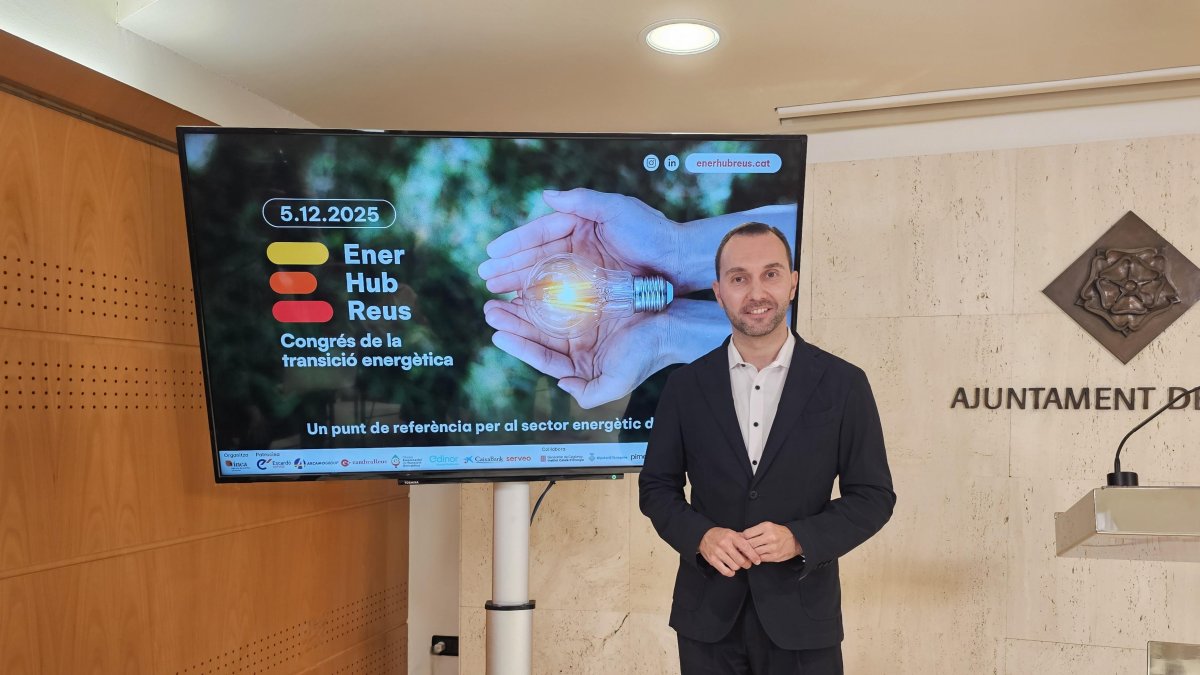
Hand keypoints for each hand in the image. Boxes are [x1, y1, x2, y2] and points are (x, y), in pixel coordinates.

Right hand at [477, 188, 679, 293]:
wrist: (679, 261)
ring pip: (544, 278)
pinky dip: (540, 300)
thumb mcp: (617, 208)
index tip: (491, 251)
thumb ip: (582, 200)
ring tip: (495, 292)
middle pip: (537, 257)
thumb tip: (546, 195)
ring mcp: (587, 271)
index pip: (540, 233)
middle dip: (509, 267)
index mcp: (582, 225)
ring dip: (519, 284)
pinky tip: (523, 306)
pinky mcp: (595, 292)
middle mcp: (580, 248)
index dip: (515, 242)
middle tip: (484, 277)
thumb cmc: (652, 232)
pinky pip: (561, 296)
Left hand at [483, 298, 665, 408]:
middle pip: (537, 333)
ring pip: (543, 314)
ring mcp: (581, 320)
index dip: (518, 346)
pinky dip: (541, 291)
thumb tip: (562, 384)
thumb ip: (588, 394)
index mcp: (579, 363)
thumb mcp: (615, 383)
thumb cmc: (645, 356)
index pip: (542, 357)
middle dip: (511, 322)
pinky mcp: (589, 299)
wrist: (670, 326)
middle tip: (489, 310)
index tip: (497, 335)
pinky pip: (559, 294)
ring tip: (497, 298)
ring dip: (520, 307)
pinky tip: (524, 284)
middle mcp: (576, 342)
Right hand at [699, 527, 761, 576]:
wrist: (703, 535)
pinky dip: (730, 572)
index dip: (753, 556)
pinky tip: (731, 569)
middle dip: (747, 564)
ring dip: (738, 567)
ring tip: (737, 563)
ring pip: (734, 566)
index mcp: (731, 536)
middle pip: (741, 560)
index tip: (757, 561)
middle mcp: (724, 544)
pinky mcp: (712, 560)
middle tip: (747, 563)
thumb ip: (742, 539)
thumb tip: (754, 547)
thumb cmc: (720, 535)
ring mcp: (718, 552)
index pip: (745, 547)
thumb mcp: (731, 532)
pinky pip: (725, 571)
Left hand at [743, 522, 802, 562]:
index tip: (739, 540)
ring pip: (754, 552)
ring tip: (746, 553)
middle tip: (739, 548)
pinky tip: (755, 556)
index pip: (747, 533)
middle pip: (749, 544)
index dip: (741, 538)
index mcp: (766, 527)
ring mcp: (773, 547)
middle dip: (743, 547)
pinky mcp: (775, 556)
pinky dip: (757, 558)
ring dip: (750, 553)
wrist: (795, 540)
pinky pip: (761, 559)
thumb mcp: (768, 526)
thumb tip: (740, 535)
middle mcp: (770, 536)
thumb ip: (754, 531)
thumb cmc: (779, 532)